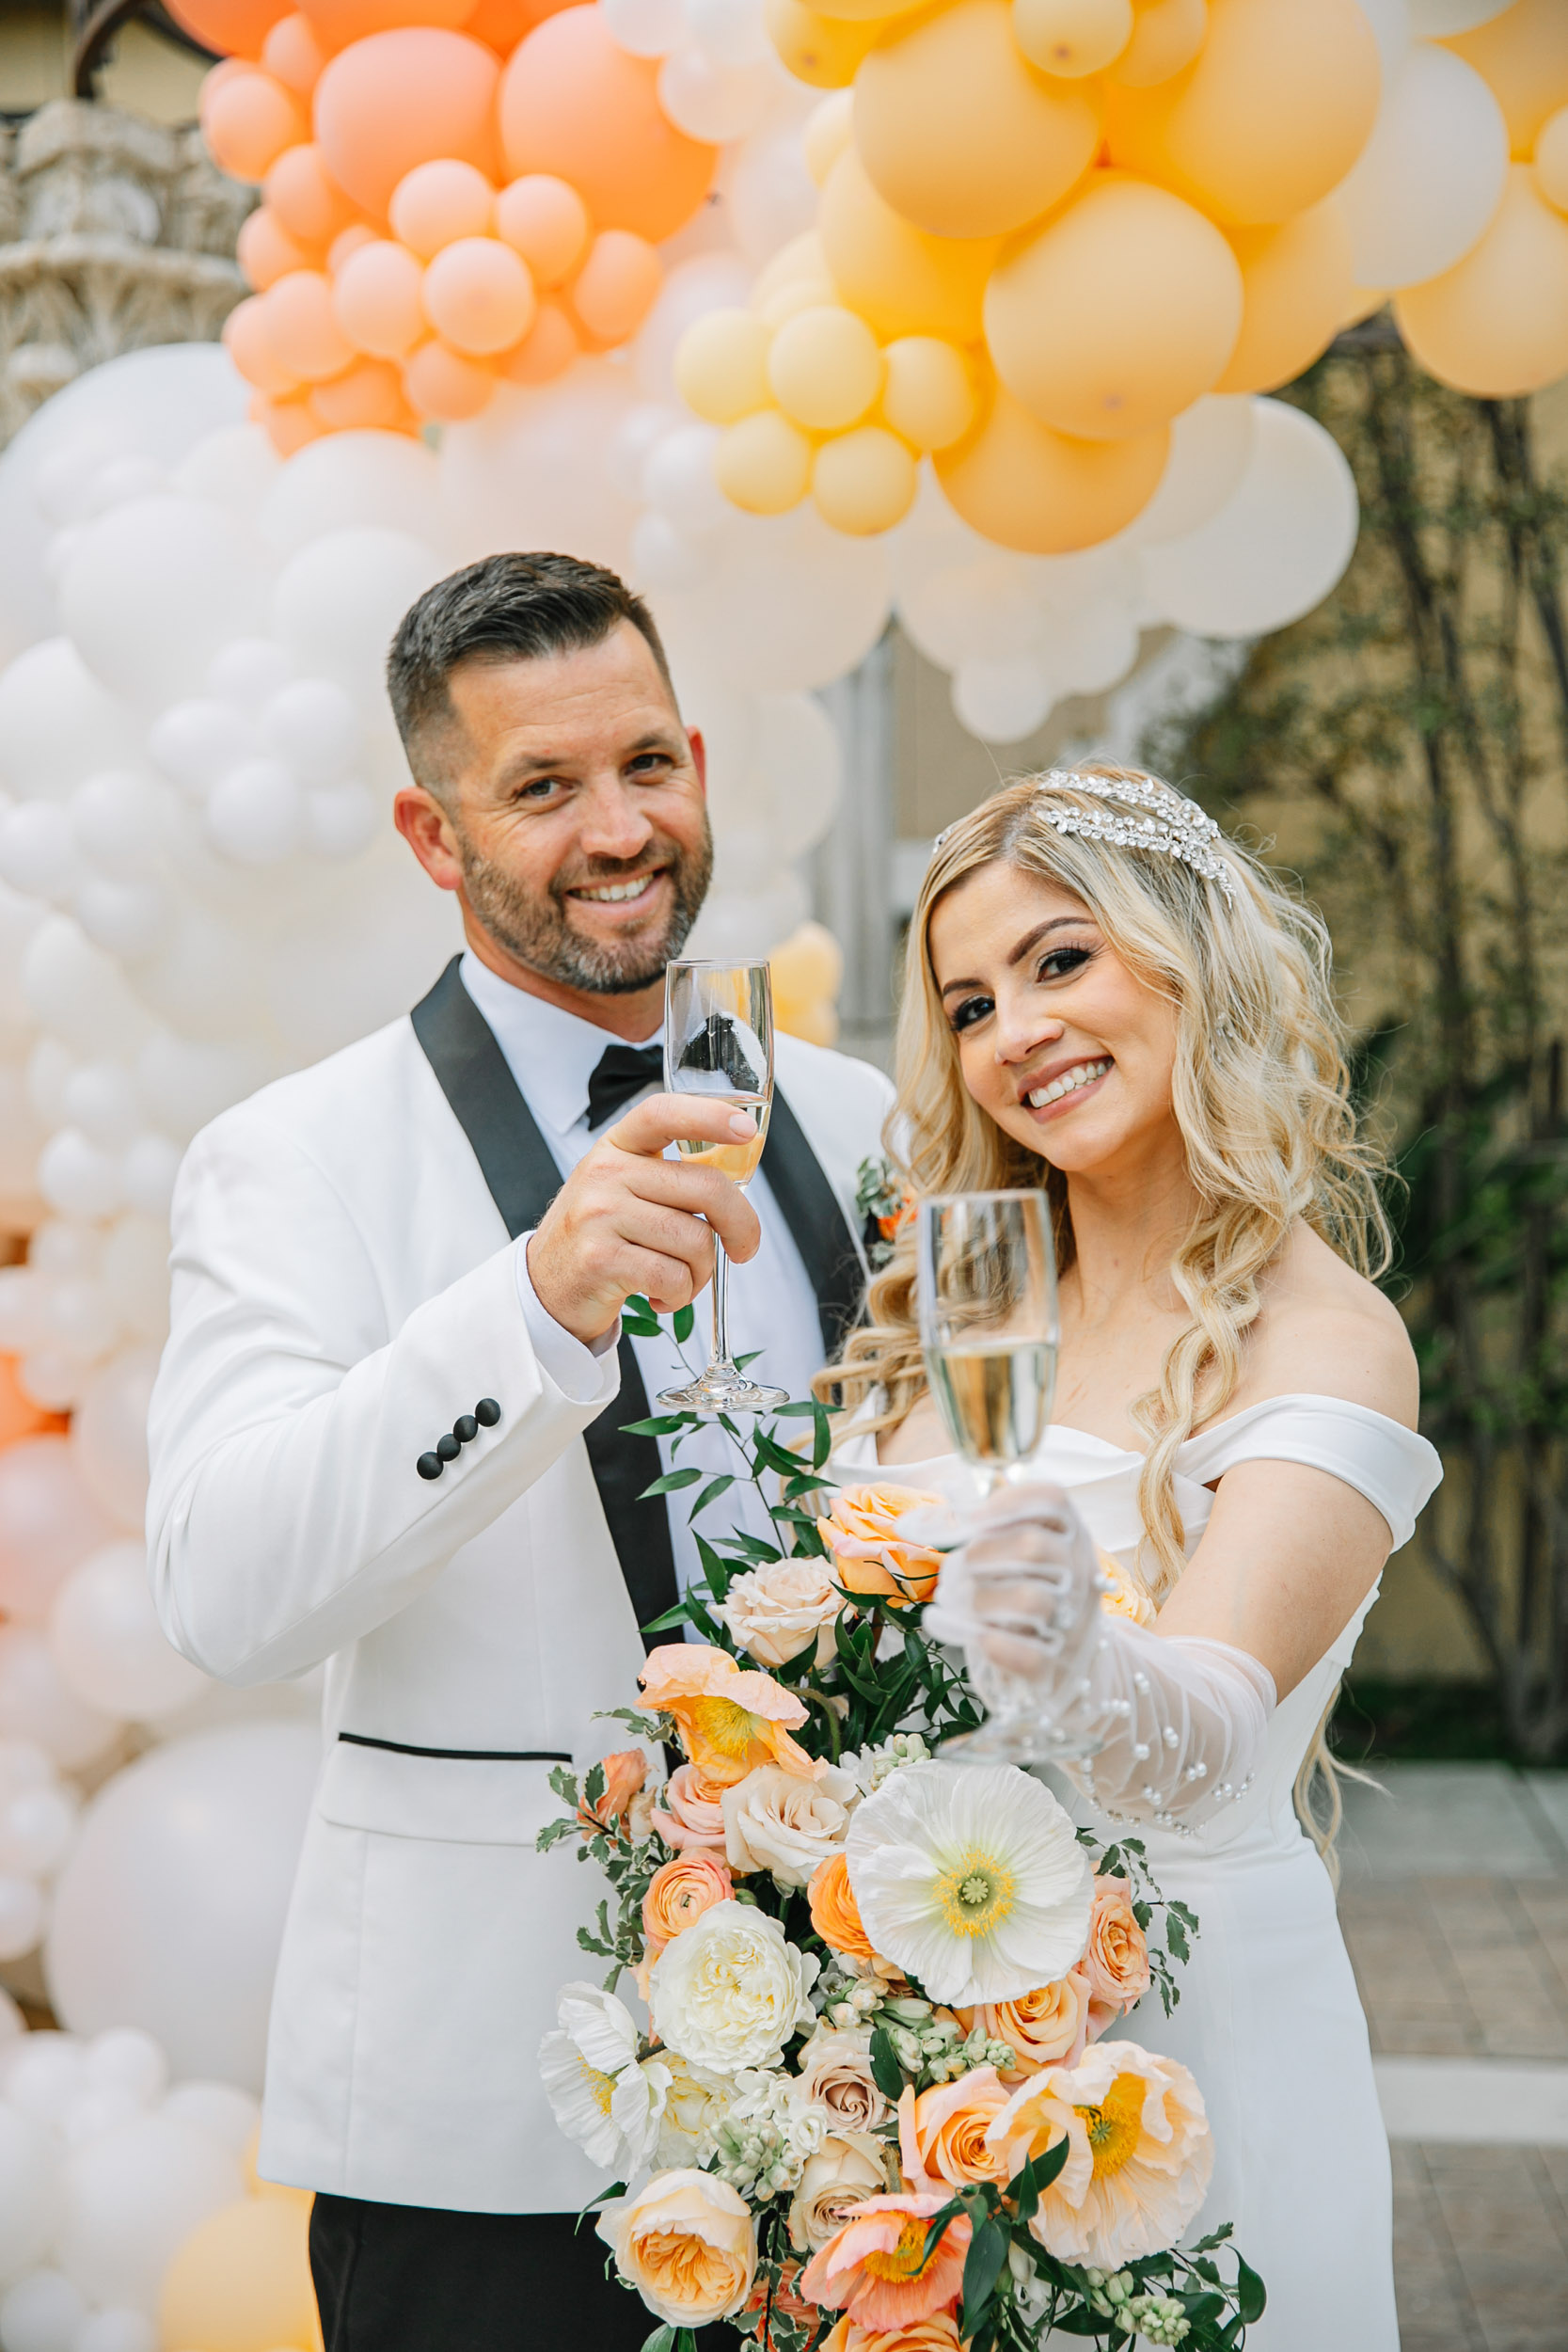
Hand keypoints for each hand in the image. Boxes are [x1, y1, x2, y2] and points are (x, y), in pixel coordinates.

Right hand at [527, 1093, 762, 1344]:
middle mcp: (607, 1173)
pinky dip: (680, 1295)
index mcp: (618, 1147)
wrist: (544, 1286)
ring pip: (696, 1241)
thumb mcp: (623, 1189)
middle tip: (743, 1248)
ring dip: (702, 1272)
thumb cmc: (599, 1236)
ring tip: (679, 1279)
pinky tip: (659, 1295)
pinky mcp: (601, 1259)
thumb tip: (738, 1192)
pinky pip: (674, 1278)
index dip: (709, 1116)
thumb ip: (670, 1179)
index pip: (664, 1114)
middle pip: (707, 1188)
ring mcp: (601, 1215)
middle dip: (741, 1225)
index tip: (745, 1130)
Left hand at [927, 1481, 1102, 1679]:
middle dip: (982, 1554)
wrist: (1080, 1665)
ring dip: (983, 1600)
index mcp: (1072, 1538)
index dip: (1007, 1501)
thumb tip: (940, 1516)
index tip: (971, 1520)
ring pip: (1029, 1599)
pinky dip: (996, 1645)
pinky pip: (1028, 1655)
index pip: (1053, 1499)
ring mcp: (1072, 1621)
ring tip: (968, 1604)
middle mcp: (1079, 1574)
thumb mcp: (1032, 1559)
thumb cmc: (1036, 1598)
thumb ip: (997, 1532)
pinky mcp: (1056, 1667)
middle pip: (1032, 1545)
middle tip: (963, 1568)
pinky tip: (980, 1637)